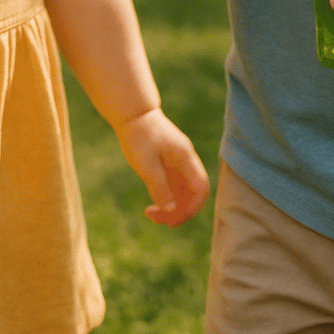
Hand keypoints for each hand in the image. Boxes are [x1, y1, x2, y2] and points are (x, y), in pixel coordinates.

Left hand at [115, 107, 209, 226]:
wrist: (132, 113)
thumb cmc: (139, 135)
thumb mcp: (146, 164)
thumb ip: (159, 187)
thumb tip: (172, 210)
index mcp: (186, 158)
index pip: (201, 187)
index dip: (193, 208)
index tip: (174, 220)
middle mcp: (186, 161)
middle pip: (193, 193)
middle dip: (180, 211)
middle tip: (159, 221)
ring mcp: (178, 162)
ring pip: (183, 191)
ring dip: (172, 206)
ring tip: (151, 214)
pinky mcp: (169, 164)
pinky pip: (174, 186)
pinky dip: (166, 198)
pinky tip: (152, 204)